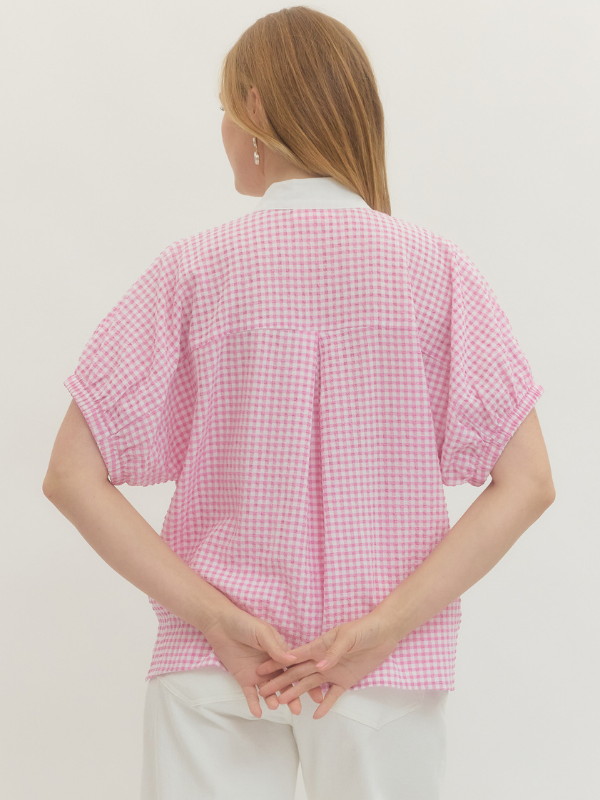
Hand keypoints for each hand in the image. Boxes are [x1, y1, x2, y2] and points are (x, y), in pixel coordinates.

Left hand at [201, 605, 326, 717]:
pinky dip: (254, 704)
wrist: (221, 625)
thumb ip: (276, 648)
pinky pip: (250, 694)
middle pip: (285, 683)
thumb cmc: (245, 624)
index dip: (307, 680)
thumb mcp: (263, 633)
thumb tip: (292, 661)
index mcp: (280, 652)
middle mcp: (272, 665)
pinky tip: (258, 713)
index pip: (296, 669)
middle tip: (298, 710)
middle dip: (293, 696)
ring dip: (274, 700)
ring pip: (270, 691)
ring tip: (276, 706)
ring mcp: (258, 674)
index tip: (317, 694)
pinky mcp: (244, 679)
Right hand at [255, 610, 400, 719]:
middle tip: (264, 691)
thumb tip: (319, 666)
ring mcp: (333, 671)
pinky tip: (316, 715)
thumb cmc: (364, 629)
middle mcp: (322, 659)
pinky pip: (333, 695)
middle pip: (298, 673)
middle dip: (281, 682)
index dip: (278, 663)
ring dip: (298, 694)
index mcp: (320, 646)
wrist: (384, 633)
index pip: (295, 656)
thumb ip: (333, 652)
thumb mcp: (347, 636)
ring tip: (284, 704)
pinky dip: (325, 705)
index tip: (261, 670)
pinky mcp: (346, 680)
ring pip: (311, 685)